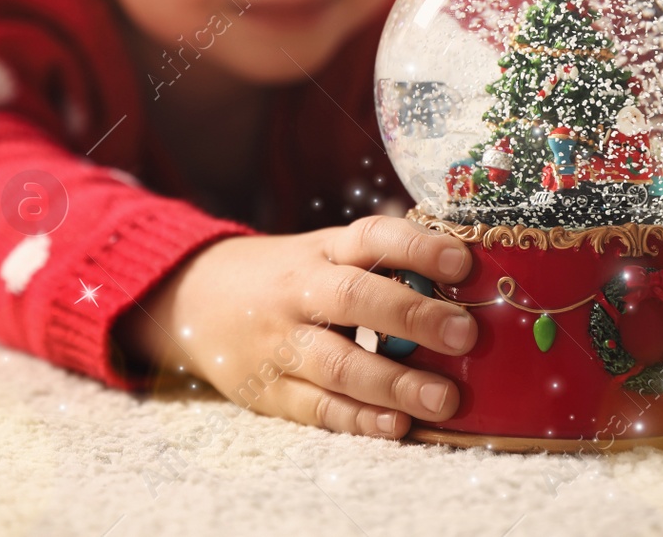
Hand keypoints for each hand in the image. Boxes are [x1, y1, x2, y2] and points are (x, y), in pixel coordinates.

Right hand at [115, 216, 477, 437]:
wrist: (194, 297)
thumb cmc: (287, 278)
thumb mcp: (324, 255)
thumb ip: (380, 266)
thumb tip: (469, 280)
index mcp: (322, 251)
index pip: (371, 238)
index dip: (417, 247)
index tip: (462, 264)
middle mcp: (299, 291)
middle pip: (354, 298)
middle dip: (412, 316)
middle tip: (465, 334)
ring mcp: (279, 342)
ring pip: (337, 362)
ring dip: (393, 382)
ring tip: (444, 398)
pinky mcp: (267, 390)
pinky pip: (316, 407)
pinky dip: (358, 418)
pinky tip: (397, 425)